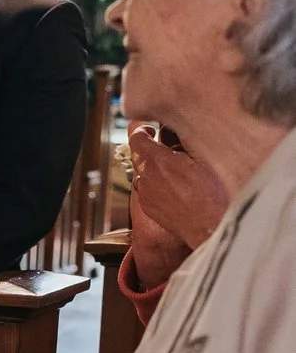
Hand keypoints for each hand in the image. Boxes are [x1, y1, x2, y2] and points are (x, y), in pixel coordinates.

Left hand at [126, 124, 226, 286]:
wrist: (212, 228)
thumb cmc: (215, 194)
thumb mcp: (205, 157)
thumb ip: (185, 138)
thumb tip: (176, 124)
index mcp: (158, 161)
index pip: (137, 137)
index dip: (143, 129)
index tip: (151, 128)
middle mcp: (146, 177)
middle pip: (139, 154)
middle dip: (151, 147)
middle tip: (170, 145)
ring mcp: (145, 193)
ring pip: (143, 171)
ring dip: (155, 165)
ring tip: (177, 166)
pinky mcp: (148, 207)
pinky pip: (147, 188)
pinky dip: (157, 182)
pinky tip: (177, 185)